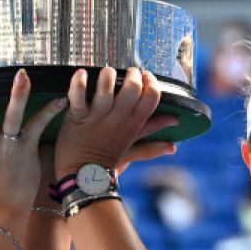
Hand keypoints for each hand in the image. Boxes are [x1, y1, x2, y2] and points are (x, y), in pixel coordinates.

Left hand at [54, 66, 176, 177]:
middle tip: (128, 72)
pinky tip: (81, 73)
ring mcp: (97, 117)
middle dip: (132, 74)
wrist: (81, 177)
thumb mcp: (132, 151)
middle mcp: (118, 119)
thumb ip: (152, 146)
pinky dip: (78, 82)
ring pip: (106, 87)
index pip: (152, 97)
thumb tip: (173, 146)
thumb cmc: (106, 163)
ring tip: (106, 73)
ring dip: (107, 75)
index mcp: (133, 125)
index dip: (151, 83)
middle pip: (133, 88)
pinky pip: (77, 95)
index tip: (146, 76)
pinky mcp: (77, 117)